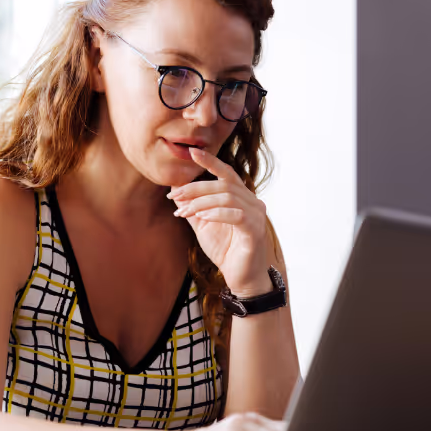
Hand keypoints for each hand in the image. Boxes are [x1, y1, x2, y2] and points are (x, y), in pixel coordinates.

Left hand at [169, 147, 274, 296]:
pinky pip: (236, 215)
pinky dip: (217, 214)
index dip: (210, 162)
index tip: (192, 152)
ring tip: (183, 212)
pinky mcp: (256, 230)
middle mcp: (252, 201)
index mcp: (241, 197)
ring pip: (227, 197)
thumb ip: (193, 208)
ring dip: (201, 202)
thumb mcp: (203, 226)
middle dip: (195, 188)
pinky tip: (202, 218)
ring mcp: (256, 215)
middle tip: (174, 195)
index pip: (226, 173)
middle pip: (223, 184)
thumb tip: (175, 191)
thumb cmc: (226, 250)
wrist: (241, 278)